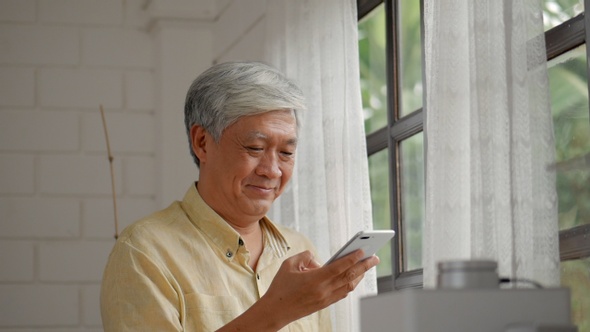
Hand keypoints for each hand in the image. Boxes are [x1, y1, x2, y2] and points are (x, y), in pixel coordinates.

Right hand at [260, 249, 379, 327]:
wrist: (275, 311)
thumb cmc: (280, 287)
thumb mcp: (289, 265)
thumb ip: (306, 257)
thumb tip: (320, 260)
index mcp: (315, 280)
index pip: (339, 267)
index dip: (352, 258)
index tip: (363, 250)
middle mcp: (323, 290)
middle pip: (349, 277)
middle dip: (364, 266)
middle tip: (375, 257)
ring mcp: (325, 299)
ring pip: (349, 286)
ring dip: (360, 275)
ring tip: (367, 265)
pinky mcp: (325, 304)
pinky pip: (343, 293)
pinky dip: (351, 284)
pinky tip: (354, 277)